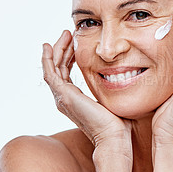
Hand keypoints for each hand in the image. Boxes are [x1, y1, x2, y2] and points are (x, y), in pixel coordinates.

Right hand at [41, 30, 131, 154]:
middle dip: (63, 49)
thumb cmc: (118, 123)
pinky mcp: (64, 95)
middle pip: (58, 68)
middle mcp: (65, 99)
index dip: (69, 56)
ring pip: (53, 68)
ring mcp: (62, 97)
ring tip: (65, 34)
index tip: (76, 44)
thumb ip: (111, 88)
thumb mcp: (112, 99)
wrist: (114, 137)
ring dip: (58, 49)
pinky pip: (50, 73)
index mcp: (75, 100)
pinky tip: (50, 46)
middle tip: (68, 34)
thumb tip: (124, 76)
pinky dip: (48, 59)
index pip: (67, 73)